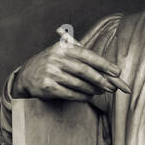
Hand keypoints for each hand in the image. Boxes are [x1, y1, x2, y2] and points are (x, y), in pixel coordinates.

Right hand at [12, 36, 128, 101]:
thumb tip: (108, 67)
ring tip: (101, 92)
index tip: (117, 72)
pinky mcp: (47, 87)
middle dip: (101, 80)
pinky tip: (88, 97)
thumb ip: (83, 55)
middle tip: (112, 87)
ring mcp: (51, 73)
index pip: (87, 55)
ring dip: (92, 90)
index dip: (104, 64)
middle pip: (84, 71)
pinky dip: (81, 97)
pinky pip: (70, 94)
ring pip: (78, 84)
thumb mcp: (63, 52)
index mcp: (63, 47)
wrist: (27, 75)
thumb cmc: (52, 63)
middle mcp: (56, 58)